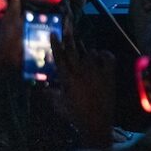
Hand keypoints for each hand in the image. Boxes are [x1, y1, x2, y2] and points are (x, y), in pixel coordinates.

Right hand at [50, 31, 116, 147]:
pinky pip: (108, 58)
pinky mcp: (109, 75)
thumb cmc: (75, 115)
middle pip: (74, 51)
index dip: (56, 44)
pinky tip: (100, 54)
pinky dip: (104, 54)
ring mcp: (97, 73)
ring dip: (86, 51)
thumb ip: (49, 93)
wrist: (96, 123)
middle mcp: (82, 72)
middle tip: (66, 27)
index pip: (60, 58)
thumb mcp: (58, 104)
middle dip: (69, 38)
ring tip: (82, 50)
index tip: (53, 33)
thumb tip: (40, 85)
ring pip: (90, 53)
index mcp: (68, 79)